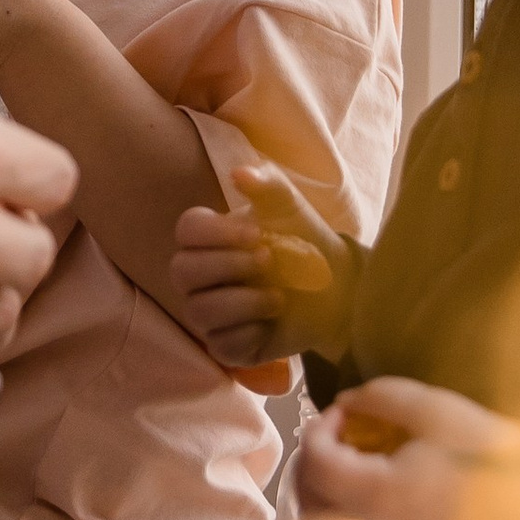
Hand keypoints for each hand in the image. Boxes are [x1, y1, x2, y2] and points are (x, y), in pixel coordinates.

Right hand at [173, 162, 356, 373]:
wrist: (337, 289)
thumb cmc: (304, 243)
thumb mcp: (291, 209)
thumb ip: (268, 186)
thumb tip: (239, 172)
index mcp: (208, 240)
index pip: (186, 231)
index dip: (215, 233)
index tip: (255, 234)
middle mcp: (200, 278)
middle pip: (183, 271)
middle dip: (228, 266)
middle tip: (268, 260)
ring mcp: (210, 314)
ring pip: (200, 311)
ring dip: (243, 301)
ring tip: (279, 296)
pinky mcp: (227, 346)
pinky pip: (221, 343)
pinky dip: (250, 332)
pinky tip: (272, 321)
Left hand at [296, 377, 519, 519]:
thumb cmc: (491, 462)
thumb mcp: (440, 413)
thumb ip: (384, 398)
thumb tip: (347, 401)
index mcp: (377, 494)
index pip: (315, 460)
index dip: (320, 426)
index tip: (344, 410)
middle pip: (306, 495)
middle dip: (313, 455)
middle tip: (340, 429)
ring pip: (319, 519)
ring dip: (322, 482)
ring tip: (351, 454)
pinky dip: (340, 506)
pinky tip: (368, 484)